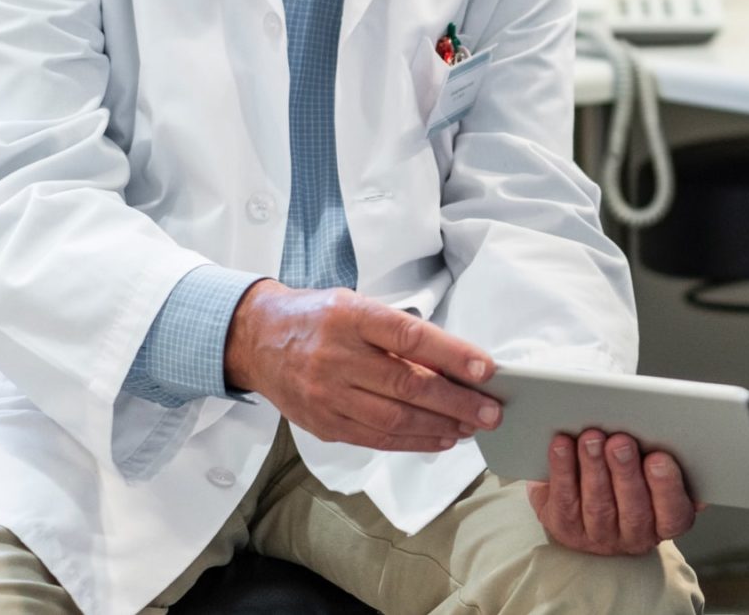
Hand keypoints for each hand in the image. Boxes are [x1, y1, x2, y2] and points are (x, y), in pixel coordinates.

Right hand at [224, 281, 500, 452]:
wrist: (256, 339)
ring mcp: (327, 395)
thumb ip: (398, 333)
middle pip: (408, 384)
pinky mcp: (323, 424)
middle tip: (492, 411)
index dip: (452, 354)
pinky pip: (376, 438)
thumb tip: (454, 363)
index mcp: (350, 317)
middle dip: (457, 402)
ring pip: (394, 418)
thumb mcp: (356, 307)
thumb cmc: (318, 318)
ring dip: (441, 427)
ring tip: (473, 427)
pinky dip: (414, 441)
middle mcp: (337, 357)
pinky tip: (441, 439)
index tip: (486, 369)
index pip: (410, 337)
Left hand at [525, 430, 702, 555]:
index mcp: (666, 521)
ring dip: (593, 467)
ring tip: (591, 438)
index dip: (666, 487)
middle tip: (620, 441)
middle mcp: (634, 534)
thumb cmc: (634, 481)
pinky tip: (562, 446)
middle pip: (633, 508)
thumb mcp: (660, 477)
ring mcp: (598, 534)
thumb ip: (674, 463)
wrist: (591, 508)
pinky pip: (564, 499)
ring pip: (597, 503)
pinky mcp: (565, 526)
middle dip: (625, 471)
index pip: (673, 513)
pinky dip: (563, 470)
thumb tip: (686, 442)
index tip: (658, 459)